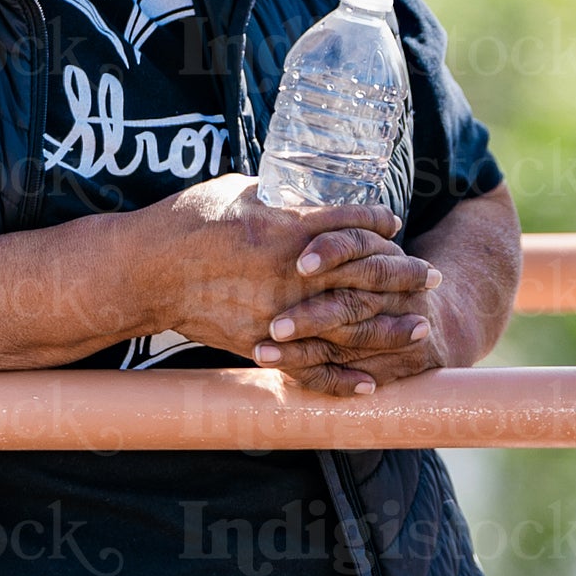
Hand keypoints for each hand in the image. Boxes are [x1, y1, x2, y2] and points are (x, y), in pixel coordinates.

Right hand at [136, 176, 414, 389]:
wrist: (144, 270)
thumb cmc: (187, 220)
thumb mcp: (238, 192)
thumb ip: (278, 202)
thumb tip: (306, 199)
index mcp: (286, 228)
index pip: (352, 227)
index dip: (380, 225)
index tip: (396, 225)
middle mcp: (290, 273)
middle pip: (363, 276)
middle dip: (402, 276)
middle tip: (430, 277)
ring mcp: (277, 313)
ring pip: (347, 325)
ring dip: (388, 327)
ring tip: (419, 327)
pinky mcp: (260, 343)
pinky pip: (308, 367)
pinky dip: (341, 378)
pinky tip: (370, 383)